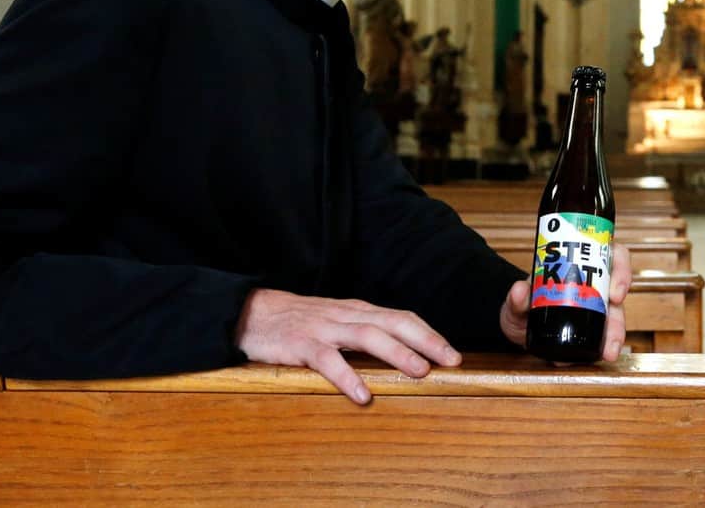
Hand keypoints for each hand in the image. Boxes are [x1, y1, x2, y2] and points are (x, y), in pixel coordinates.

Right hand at [235, 288, 461, 404]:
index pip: (401, 317)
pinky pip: (328, 360)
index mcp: (358, 311)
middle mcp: (346, 315)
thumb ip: (365, 331)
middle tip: (450, 360)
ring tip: (419, 372)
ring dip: (397, 353)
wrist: (251, 313)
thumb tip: (402, 352)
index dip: (429, 333)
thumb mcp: (337, 320)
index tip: (452, 353)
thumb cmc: (300, 321)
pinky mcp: (301, 345)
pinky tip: (362, 394)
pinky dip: (347, 376)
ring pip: (367, 336)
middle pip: (393, 322)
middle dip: (425, 340)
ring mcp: (324, 328)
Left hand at [500, 243, 632, 360]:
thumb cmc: (524, 304)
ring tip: (608, 353)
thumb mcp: (517, 301)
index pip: (611, 257)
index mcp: (582, 267)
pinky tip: (600, 356)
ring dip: (615, 336)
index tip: (616, 293)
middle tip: (613, 335)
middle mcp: (594, 287)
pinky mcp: (592, 331)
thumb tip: (520, 291)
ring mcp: (596, 309)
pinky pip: (605, 337)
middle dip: (619, 317)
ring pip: (615, 319)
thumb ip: (517, 297)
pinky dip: (605, 346)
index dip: (621, 271)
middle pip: (617, 295)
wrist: (518, 326)